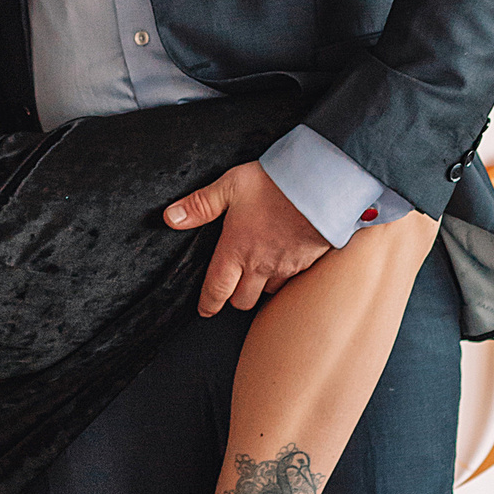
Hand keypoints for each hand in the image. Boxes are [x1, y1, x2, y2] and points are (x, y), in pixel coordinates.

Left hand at [164, 161, 328, 314]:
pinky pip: (291, 281)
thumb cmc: (275, 184)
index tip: (205, 310)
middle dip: (234, 297)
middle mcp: (259, 265)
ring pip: (268, 293)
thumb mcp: (230, 186)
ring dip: (261, 287)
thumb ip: (200, 204)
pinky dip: (283, 277)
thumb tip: (170, 218)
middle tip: (232, 286)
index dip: (208, 304)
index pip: (217, 290)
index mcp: (235, 250)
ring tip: (258, 272)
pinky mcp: (307, 263)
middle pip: (242, 301)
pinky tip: (283, 262)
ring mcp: (285, 267)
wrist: (322, 187)